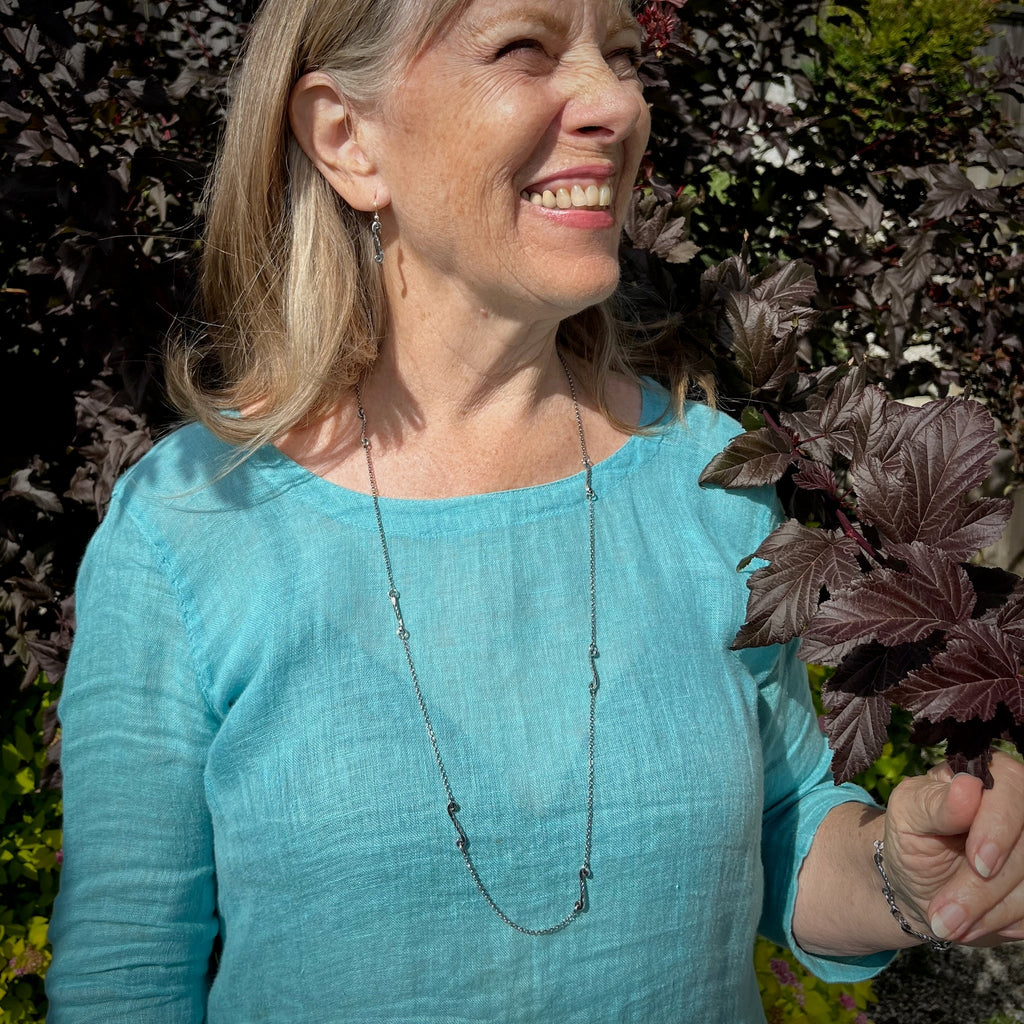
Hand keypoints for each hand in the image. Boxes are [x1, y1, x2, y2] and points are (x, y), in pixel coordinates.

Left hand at [883, 751, 1023, 944]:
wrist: (916, 882)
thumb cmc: (912, 836)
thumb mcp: (908, 815)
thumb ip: (935, 803)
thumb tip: (968, 787)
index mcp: (987, 775)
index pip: (1012, 789)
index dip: (1000, 827)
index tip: (979, 863)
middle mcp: (1018, 807)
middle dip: (984, 888)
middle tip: (943, 914)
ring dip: (988, 911)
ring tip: (945, 922)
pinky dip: (1001, 922)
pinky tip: (970, 923)